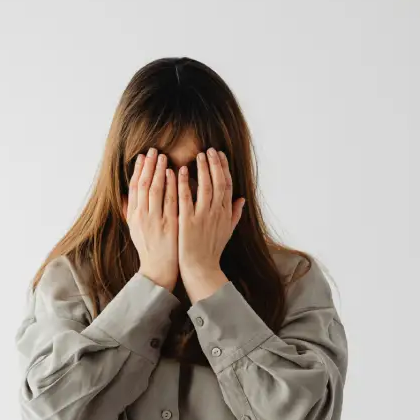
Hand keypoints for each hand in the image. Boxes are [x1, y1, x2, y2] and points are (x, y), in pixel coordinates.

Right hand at [125, 147, 178, 292]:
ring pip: (156, 191)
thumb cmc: (149, 247)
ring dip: (160, 172)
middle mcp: (143, 216)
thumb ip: (130, 210)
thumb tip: (123, 194)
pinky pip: (171, 201)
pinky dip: (171, 186)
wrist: (159, 269)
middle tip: (154, 150)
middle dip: (149, 166)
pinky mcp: (170, 226)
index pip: (134, 187)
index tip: (142, 156)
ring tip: (163, 157)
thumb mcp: (134, 229)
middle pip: (144, 185)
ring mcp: (156, 221)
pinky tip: (175, 174)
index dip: (138, 170)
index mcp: (134, 216)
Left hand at [177, 147, 245, 299]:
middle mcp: (217, 212)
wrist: (201, 269)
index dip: (223, 168)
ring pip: (205, 187)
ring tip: (198, 156)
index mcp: (226, 213)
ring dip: (202, 169)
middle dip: (214, 164)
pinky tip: (178, 170)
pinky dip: (182, 183)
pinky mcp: (188, 222)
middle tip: (208, 150)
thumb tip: (242, 200)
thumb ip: (235, 214)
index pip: (227, 184)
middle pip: (218, 182)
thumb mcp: (228, 231)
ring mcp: (203, 217)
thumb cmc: (212, 250)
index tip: (219, 154)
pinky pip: (185, 198)